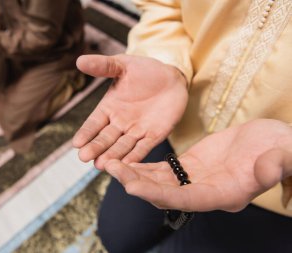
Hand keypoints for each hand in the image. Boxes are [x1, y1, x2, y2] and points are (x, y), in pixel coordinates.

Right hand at [73, 54, 187, 168]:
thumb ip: (103, 66)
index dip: (86, 132)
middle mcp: (120, 123)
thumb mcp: (123, 65)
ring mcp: (136, 131)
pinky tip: (127, 165)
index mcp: (109, 108)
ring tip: (101, 165)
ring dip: (112, 156)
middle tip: (84, 158)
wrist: (172, 76)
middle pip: (105, 138)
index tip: (76, 143)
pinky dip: (135, 156)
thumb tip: (79, 60)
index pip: (94, 123)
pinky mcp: (154, 135)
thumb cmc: (145, 70)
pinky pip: (143, 147)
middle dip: (95, 148)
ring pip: (122, 146)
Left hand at [104, 119, 291, 211]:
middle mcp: (206, 191)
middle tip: (113, 169)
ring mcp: (196, 179)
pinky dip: (143, 167)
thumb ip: (276, 165)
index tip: (133, 187)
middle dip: (138, 183)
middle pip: (166, 193)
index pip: (188, 199)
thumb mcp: (284, 154)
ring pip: (159, 182)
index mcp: (226, 194)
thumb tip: (269, 169)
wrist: (275, 142)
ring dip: (135, 175)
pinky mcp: (191, 166)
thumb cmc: (283, 149)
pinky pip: (162, 170)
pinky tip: (126, 161)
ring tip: (111, 164)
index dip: (160, 195)